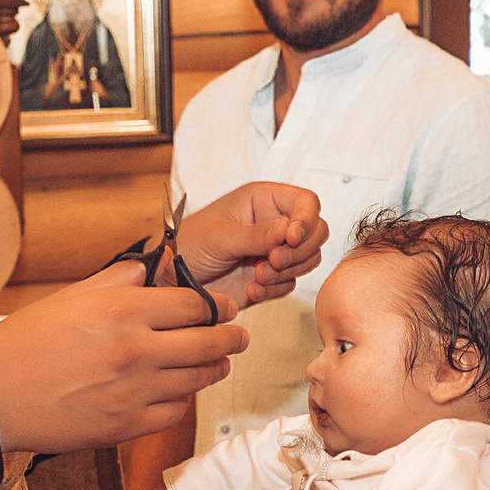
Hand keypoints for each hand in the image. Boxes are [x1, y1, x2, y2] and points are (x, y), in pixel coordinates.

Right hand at [0, 262, 247, 453]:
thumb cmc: (23, 344)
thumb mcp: (69, 297)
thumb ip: (117, 280)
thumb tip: (151, 265)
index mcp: (122, 311)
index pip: (194, 305)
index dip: (218, 306)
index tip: (226, 307)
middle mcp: (135, 351)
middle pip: (208, 343)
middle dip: (232, 338)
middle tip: (239, 336)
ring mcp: (134, 392)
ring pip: (197, 379)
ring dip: (215, 369)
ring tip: (220, 362)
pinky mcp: (126, 426)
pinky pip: (174, 411)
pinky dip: (184, 399)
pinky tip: (183, 391)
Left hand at [172, 183, 325, 308]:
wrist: (174, 279)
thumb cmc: (189, 244)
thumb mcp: (220, 236)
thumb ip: (256, 235)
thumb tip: (288, 230)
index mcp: (263, 200)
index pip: (306, 202)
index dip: (306, 220)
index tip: (291, 239)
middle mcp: (273, 223)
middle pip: (315, 232)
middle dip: (298, 251)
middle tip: (272, 261)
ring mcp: (274, 250)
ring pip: (307, 259)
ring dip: (286, 271)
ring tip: (257, 276)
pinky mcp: (271, 277)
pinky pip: (290, 283)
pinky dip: (274, 288)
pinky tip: (252, 288)